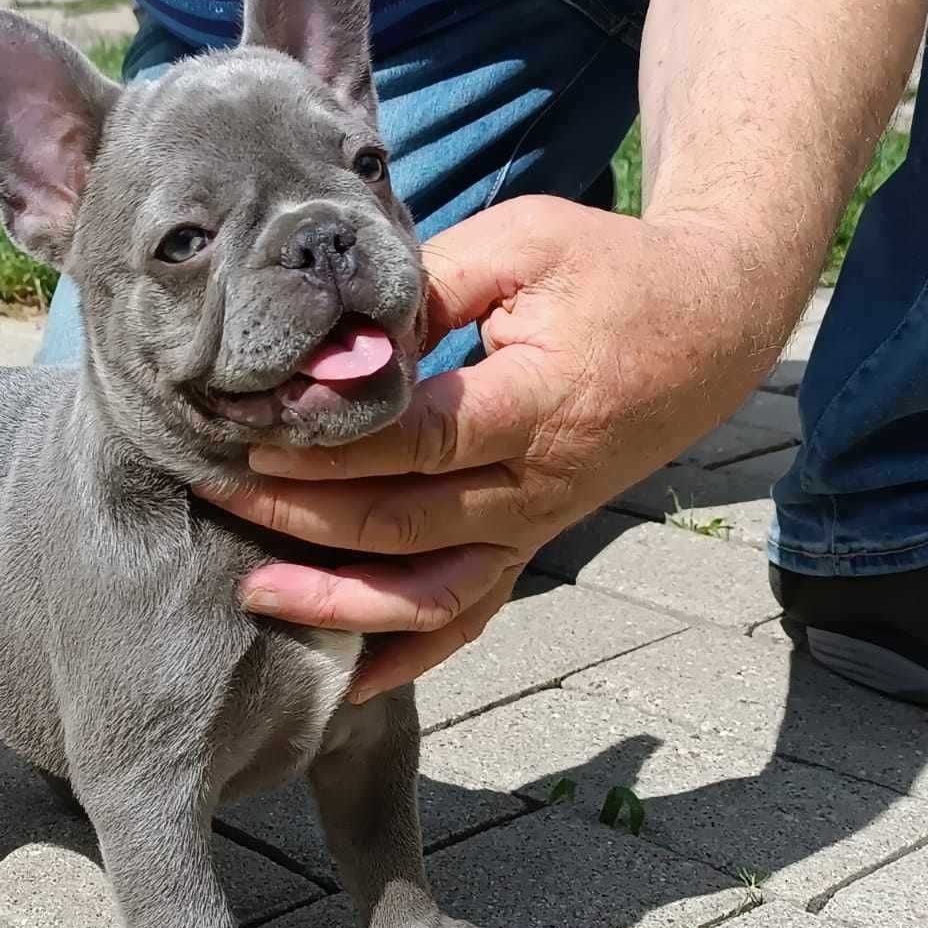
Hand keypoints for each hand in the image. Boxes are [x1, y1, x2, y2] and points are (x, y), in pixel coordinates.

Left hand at [200, 195, 769, 700]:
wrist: (711, 330)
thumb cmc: (611, 272)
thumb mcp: (524, 243)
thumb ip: (430, 288)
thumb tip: (336, 339)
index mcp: (537, 403)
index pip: (416, 443)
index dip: (329, 448)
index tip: (249, 434)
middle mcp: (537, 484)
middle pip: (405, 523)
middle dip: (301, 516)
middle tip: (217, 494)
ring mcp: (537, 525)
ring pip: (433, 593)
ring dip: (342, 604)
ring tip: (256, 593)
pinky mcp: (532, 543)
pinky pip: (470, 614)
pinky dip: (410, 655)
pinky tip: (349, 683)